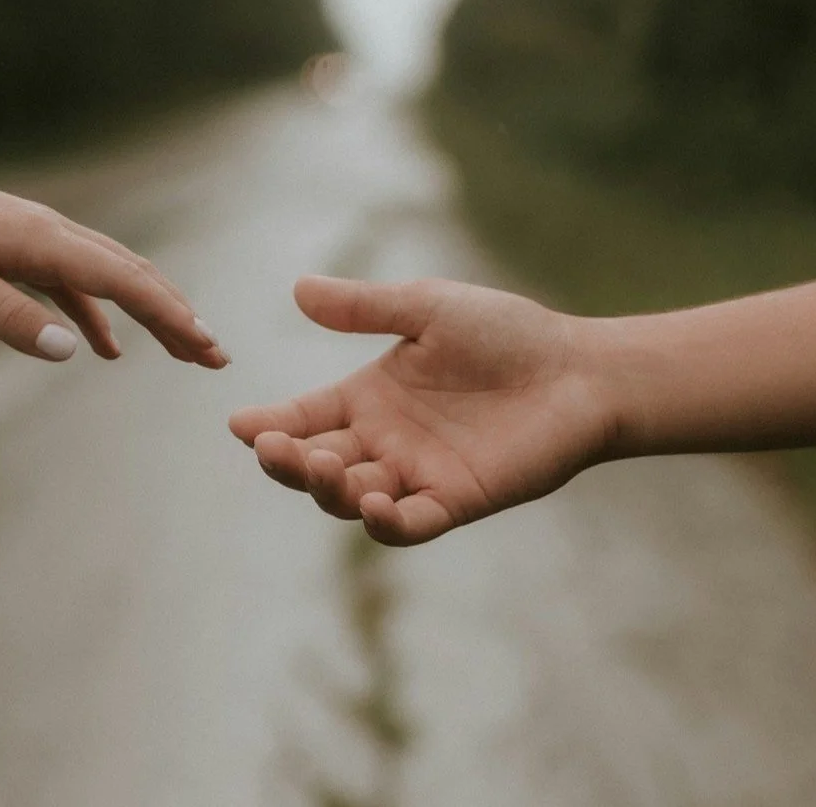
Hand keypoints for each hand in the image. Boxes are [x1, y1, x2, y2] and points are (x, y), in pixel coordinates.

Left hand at [0, 152, 227, 366]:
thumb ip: (10, 318)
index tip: (206, 344)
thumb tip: (74, 351)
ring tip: (184, 350)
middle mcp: (50, 232)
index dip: (168, 313)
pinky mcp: (18, 249)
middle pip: (131, 274)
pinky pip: (74, 283)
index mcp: (42, 239)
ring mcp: (37, 239)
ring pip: (110, 276)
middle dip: (177, 315)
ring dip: (149, 312)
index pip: (123, 278)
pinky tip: (106, 348)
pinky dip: (99, 314)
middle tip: (216, 356)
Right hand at [228, 276, 611, 544]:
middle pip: (315, 465)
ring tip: (325, 464)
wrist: (577, 369)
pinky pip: (409, 525)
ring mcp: (416, 475)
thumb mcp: (427, 309)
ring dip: (328, 488)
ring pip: (351, 498)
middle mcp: (383, 442)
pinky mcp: (455, 500)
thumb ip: (364, 307)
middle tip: (272, 449)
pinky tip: (374, 505)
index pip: (303, 417)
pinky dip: (385, 523)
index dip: (268, 425)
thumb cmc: (506, 333)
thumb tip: (298, 290)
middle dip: (286, 462)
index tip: (238, 425)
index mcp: (369, 398)